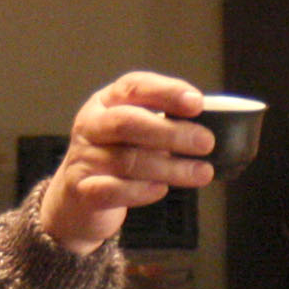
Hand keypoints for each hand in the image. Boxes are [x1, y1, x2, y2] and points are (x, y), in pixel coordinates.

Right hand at [38, 71, 218, 254]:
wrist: (76, 201)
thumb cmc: (117, 160)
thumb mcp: (136, 135)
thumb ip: (164, 125)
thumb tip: (212, 126)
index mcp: (106, 102)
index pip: (134, 87)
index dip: (166, 92)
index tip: (198, 103)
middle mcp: (91, 125)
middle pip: (128, 122)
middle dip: (171, 131)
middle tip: (206, 142)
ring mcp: (83, 158)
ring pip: (126, 159)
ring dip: (170, 167)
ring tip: (202, 172)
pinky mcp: (82, 191)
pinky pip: (112, 190)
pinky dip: (140, 191)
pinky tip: (162, 190)